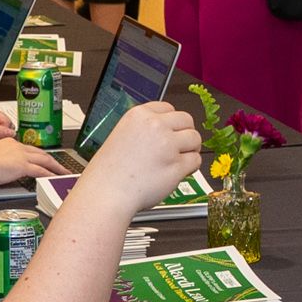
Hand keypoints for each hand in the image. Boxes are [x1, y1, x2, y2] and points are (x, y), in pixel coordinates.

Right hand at [0, 136, 73, 189]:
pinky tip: (55, 178)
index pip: (28, 149)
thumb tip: (2, 169)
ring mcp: (20, 155)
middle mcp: (16, 146)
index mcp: (8, 142)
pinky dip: (50, 174)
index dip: (37, 155)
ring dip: (56, 168)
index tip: (43, 160)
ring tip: (63, 173)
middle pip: (40, 153)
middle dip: (52, 160)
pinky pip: (41, 170)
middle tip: (60, 166)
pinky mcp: (22, 166)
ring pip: (45, 160)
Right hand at [76, 97, 202, 215]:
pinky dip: (190, 168)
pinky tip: (178, 172)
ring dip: (190, 150)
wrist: (106, 193)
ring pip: (195, 139)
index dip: (172, 122)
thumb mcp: (121, 136)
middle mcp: (155, 126)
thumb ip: (144, 130)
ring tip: (179, 160)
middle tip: (180, 146)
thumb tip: (165, 132)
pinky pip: (196, 160)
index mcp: (138, 115)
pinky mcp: (176, 165)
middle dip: (185, 133)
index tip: (171, 131)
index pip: (168, 108)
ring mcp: (167, 145)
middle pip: (186, 120)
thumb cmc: (109, 172)